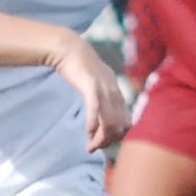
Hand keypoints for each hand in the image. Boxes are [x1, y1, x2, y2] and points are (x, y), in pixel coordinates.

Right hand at [51, 35, 130, 152]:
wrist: (69, 48)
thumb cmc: (78, 67)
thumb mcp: (95, 82)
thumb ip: (101, 95)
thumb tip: (100, 111)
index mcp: (117, 92)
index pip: (127, 121)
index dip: (117, 136)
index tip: (103, 142)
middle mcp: (114, 91)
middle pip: (121, 125)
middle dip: (109, 141)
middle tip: (94, 147)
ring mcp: (103, 88)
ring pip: (110, 121)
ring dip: (101, 138)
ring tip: (90, 147)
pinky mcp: (90, 85)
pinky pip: (95, 109)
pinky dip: (94, 124)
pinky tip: (88, 134)